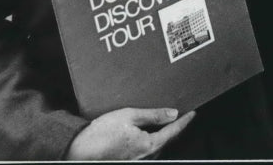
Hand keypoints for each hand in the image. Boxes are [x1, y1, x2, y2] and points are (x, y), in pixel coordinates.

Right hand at [66, 107, 194, 159]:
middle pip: (167, 141)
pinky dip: (154, 141)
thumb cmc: (102, 132)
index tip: (193, 113)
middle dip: (176, 128)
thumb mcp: (129, 116)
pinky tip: (150, 133)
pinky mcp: (129, 161)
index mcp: (147, 145)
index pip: (172, 131)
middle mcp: (145, 157)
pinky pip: (147, 151)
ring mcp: (137, 161)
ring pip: (157, 147)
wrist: (80, 150)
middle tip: (183, 115)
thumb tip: (173, 113)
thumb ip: (153, 115)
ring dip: (164, 135)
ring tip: (168, 122)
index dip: (184, 121)